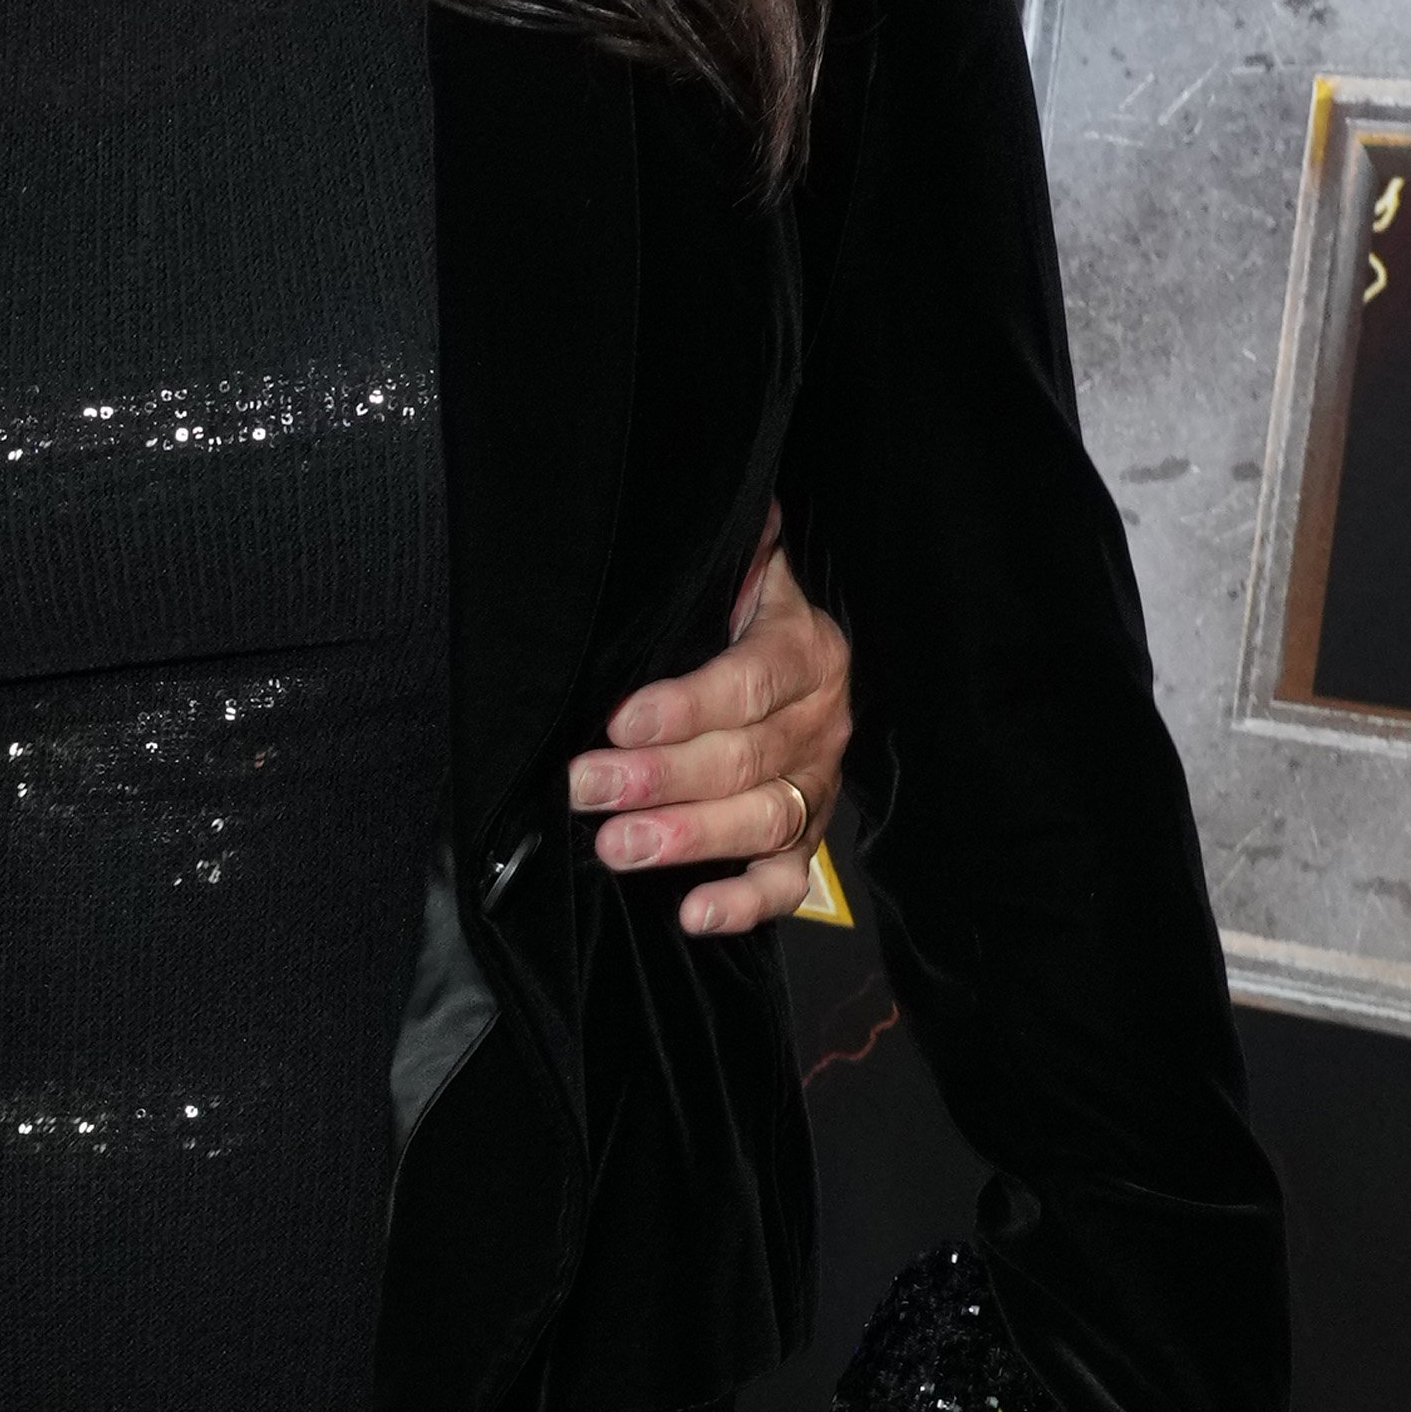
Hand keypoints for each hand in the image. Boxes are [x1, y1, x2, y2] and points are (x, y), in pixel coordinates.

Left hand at [569, 525, 851, 934]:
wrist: (786, 659)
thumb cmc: (733, 617)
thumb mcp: (734, 574)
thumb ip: (730, 548)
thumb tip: (694, 499)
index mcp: (806, 651)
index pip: (750, 682)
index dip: (686, 706)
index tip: (620, 722)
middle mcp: (821, 722)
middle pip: (746, 758)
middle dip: (660, 777)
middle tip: (589, 789)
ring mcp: (815, 786)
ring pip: (764, 820)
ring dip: (689, 837)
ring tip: (619, 847)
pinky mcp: (805, 840)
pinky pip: (786, 881)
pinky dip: (744, 903)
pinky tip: (693, 913)